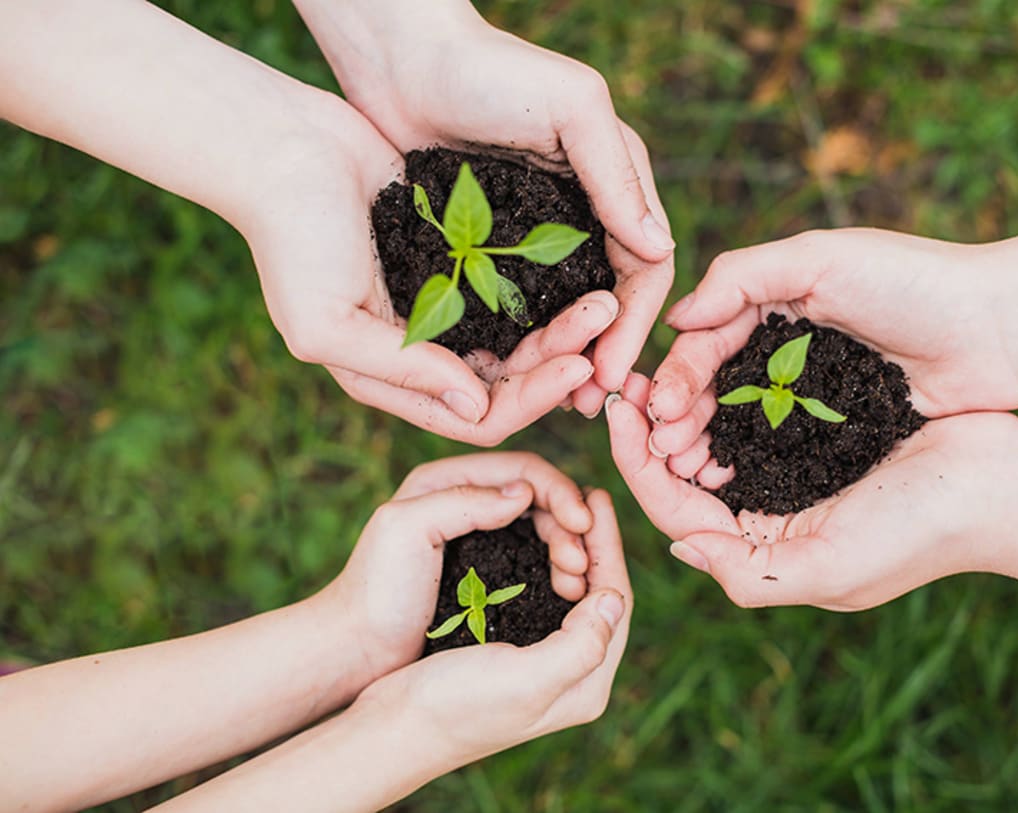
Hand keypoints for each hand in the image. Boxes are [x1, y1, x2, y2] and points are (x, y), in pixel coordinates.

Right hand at [242, 94, 618, 444]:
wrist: (285, 149)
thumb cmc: (292, 240)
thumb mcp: (326, 322)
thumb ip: (400, 370)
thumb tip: (478, 407)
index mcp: (395, 378)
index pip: (480, 415)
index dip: (532, 399)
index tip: (579, 364)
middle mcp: (427, 353)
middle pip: (512, 379)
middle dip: (561, 358)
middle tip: (606, 319)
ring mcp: (447, 307)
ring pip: (522, 336)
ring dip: (564, 324)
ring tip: (604, 297)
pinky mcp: (461, 262)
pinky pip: (516, 290)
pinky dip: (548, 289)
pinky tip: (581, 271)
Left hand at [292, 0, 674, 408]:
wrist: (400, 60)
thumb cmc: (491, 70)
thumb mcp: (571, 108)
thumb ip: (616, 175)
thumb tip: (660, 249)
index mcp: (615, 185)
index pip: (645, 268)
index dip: (635, 325)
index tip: (614, 375)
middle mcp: (584, 215)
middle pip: (607, 301)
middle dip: (602, 353)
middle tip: (586, 405)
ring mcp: (536, 234)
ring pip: (562, 311)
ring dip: (561, 356)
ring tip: (550, 399)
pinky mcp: (489, 244)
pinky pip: (514, 303)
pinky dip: (517, 338)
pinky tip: (505, 370)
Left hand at [319, 452, 601, 683]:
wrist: (354, 650)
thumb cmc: (374, 592)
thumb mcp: (406, 531)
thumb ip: (463, 501)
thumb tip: (524, 492)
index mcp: (446, 480)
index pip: (522, 468)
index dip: (558, 491)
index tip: (582, 525)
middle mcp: (466, 500)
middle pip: (538, 497)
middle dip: (568, 524)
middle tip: (580, 563)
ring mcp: (478, 536)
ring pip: (541, 528)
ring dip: (567, 548)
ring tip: (576, 581)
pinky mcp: (486, 570)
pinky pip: (534, 557)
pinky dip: (555, 568)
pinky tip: (567, 589)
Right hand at [352, 488, 630, 764]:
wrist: (393, 730)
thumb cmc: (454, 707)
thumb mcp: (526, 680)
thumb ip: (582, 644)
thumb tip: (616, 597)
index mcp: (586, 684)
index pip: (616, 600)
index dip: (609, 545)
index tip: (597, 496)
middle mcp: (573, 677)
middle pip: (600, 595)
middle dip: (594, 543)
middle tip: (582, 496)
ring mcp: (544, 666)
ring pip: (574, 595)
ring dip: (570, 551)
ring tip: (561, 512)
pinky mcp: (514, 654)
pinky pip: (545, 599)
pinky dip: (543, 565)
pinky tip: (532, 540)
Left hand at [608, 372, 1015, 608]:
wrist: (1001, 483)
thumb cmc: (920, 530)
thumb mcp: (829, 569)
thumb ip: (748, 572)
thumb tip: (679, 549)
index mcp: (766, 556)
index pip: (679, 514)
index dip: (638, 466)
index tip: (614, 413)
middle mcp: (772, 522)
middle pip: (687, 480)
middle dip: (651, 436)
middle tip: (626, 384)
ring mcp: (794, 481)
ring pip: (715, 448)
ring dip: (682, 414)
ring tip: (657, 373)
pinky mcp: (818, 441)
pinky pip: (754, 420)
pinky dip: (725, 398)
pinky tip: (707, 366)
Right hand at [646, 229, 1017, 457]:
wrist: (1001, 331)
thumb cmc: (914, 282)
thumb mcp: (822, 257)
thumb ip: (743, 275)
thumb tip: (677, 317)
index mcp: (777, 301)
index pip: (708, 338)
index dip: (679, 373)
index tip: (656, 409)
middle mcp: (788, 346)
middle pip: (718, 385)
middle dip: (684, 416)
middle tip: (661, 451)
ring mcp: (814, 390)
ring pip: (746, 421)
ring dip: (710, 443)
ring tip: (686, 472)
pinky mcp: (842, 426)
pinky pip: (786, 446)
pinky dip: (753, 461)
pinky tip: (730, 481)